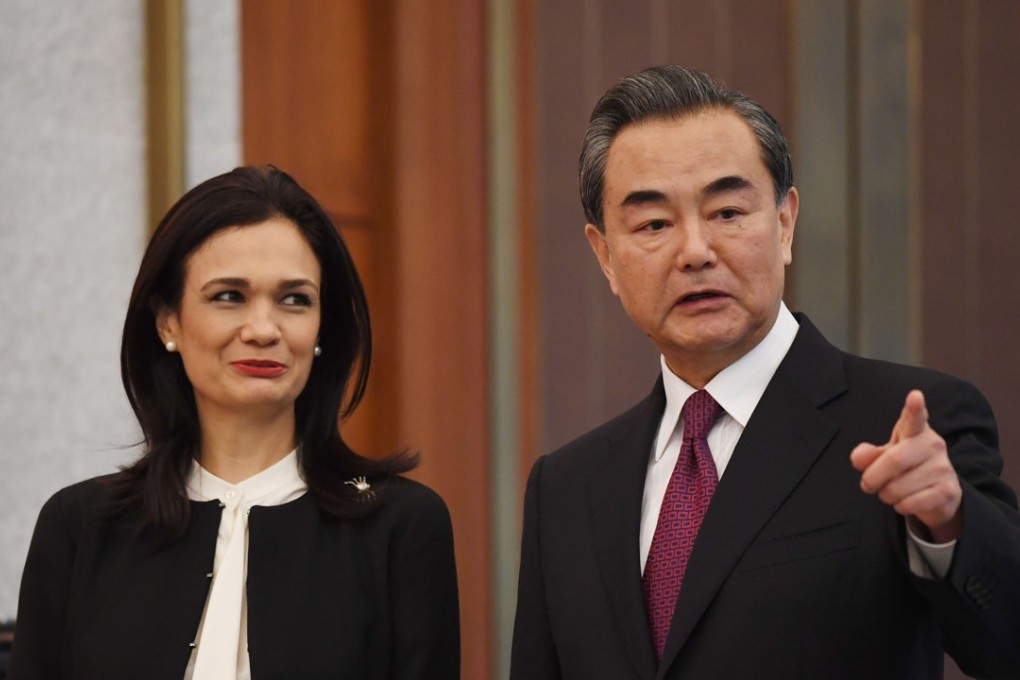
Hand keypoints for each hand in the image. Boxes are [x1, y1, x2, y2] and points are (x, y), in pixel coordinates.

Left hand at [850, 390, 962, 542]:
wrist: (938, 495)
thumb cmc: (907, 467)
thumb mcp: (885, 456)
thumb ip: (868, 455)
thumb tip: (858, 457)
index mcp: (915, 431)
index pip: (914, 418)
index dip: (914, 408)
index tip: (915, 396)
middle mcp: (933, 445)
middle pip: (893, 461)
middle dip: (872, 478)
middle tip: (868, 484)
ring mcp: (943, 468)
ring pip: (897, 487)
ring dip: (886, 495)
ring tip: (893, 490)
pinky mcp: (948, 491)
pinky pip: (910, 504)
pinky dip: (900, 507)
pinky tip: (907, 500)